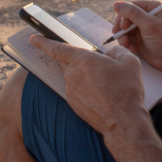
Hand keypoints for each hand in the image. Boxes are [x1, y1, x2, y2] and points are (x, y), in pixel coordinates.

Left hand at [29, 35, 147, 136]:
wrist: (123, 122)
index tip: (33, 38)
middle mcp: (72, 75)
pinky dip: (87, 90)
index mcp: (83, 60)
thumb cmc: (126, 90)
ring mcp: (71, 91)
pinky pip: (77, 91)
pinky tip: (103, 96)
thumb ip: (116, 51)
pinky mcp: (74, 104)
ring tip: (107, 85)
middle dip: (78, 62)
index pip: (57, 48)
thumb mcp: (129, 62)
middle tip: (97, 67)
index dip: (43, 42)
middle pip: (68, 62)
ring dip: (86, 78)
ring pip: (75, 77)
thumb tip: (111, 54)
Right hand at [112, 0, 161, 89]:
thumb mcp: (149, 24)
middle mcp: (146, 16)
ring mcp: (142, 29)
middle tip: (118, 35)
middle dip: (121, 27)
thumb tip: (116, 4)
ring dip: (122, 37)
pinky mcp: (139, 40)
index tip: (122, 26)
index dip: (123, 15)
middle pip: (125, 17)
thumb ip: (132, 13)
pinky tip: (131, 49)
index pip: (131, 6)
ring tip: (126, 44)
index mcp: (152, 7)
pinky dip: (126, 44)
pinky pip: (127, 39)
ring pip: (124, 29)